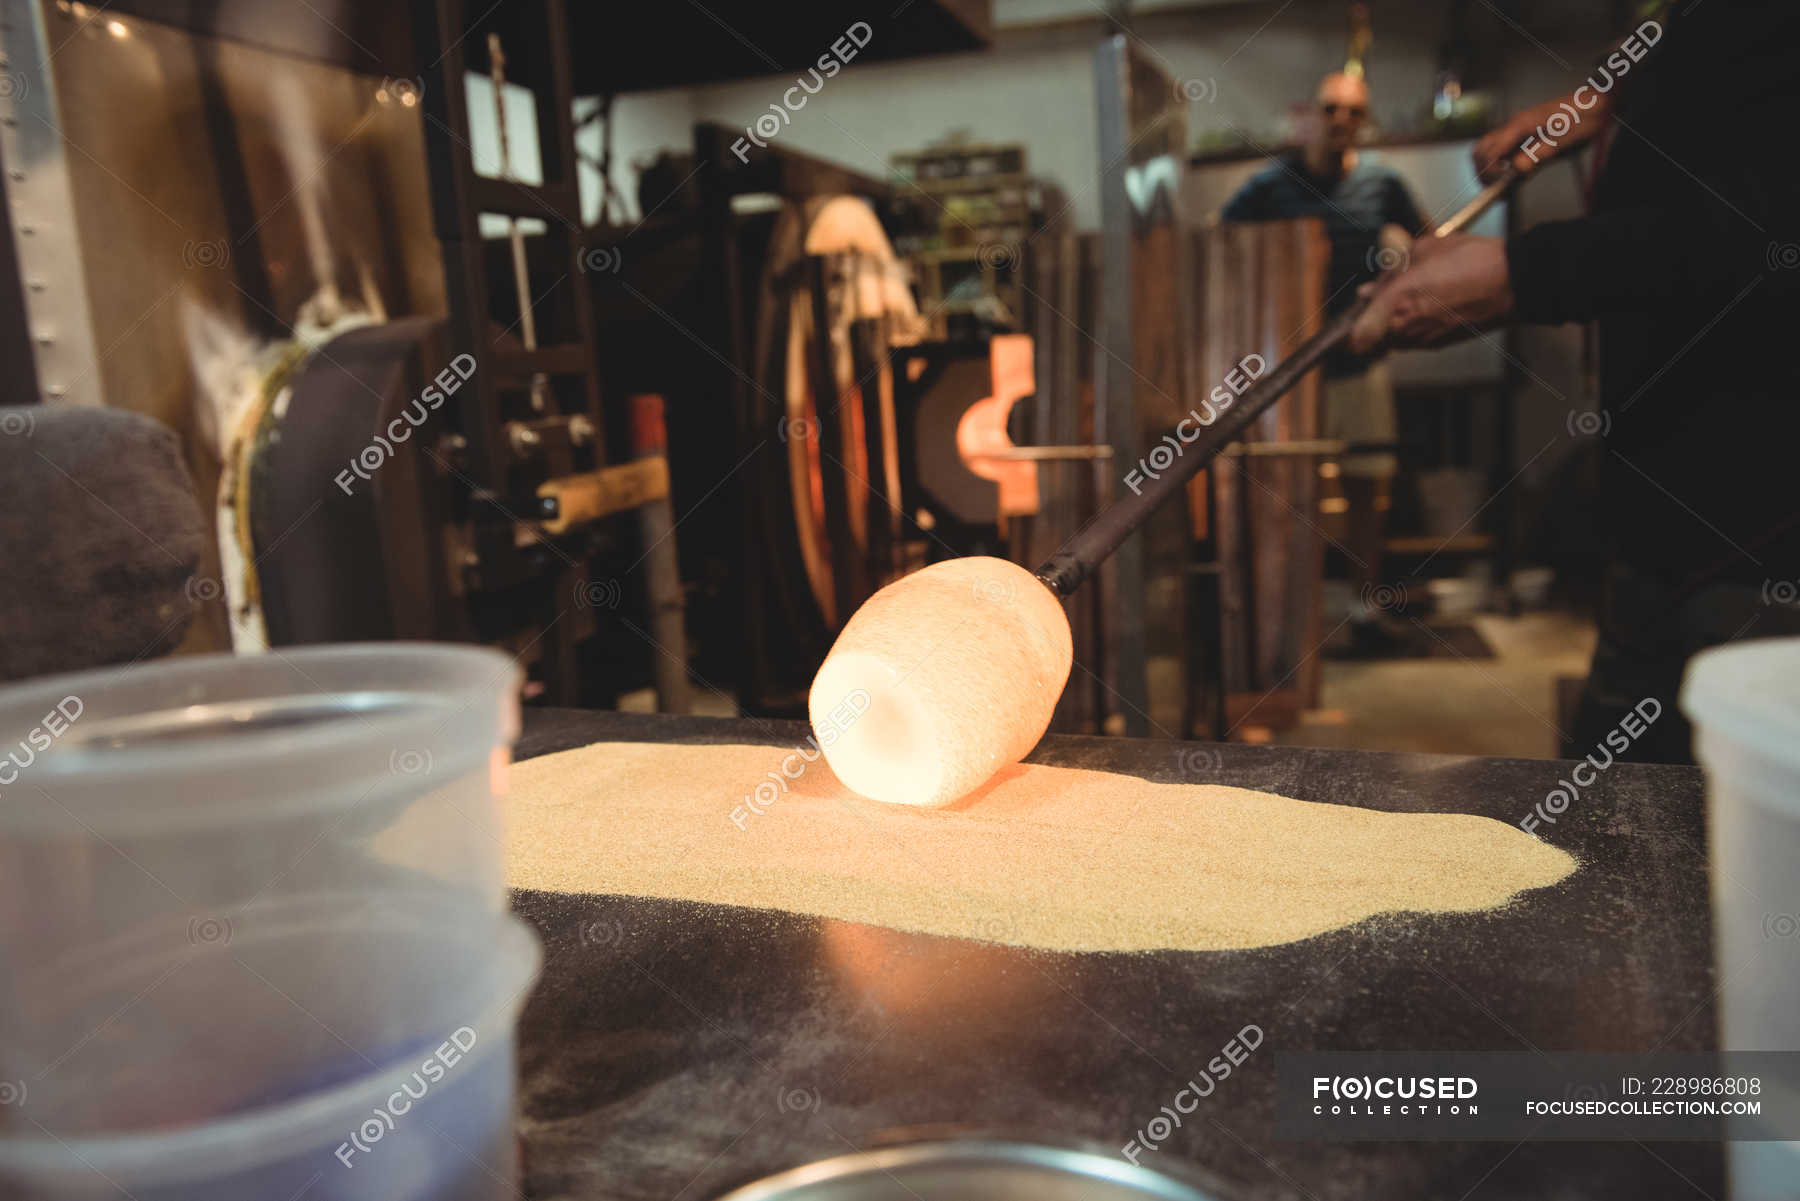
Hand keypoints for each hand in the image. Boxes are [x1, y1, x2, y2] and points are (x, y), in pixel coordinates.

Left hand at [1347, 234, 1513, 353]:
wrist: (1514, 281)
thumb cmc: (1472, 260)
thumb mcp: (1425, 249)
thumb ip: (1392, 269)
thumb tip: (1372, 287)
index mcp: (1397, 302)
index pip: (1356, 336)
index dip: (1347, 334)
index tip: (1345, 326)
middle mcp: (1406, 327)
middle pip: (1370, 338)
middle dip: (1371, 320)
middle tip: (1380, 297)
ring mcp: (1423, 340)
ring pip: (1392, 339)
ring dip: (1393, 324)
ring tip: (1412, 297)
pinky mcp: (1440, 345)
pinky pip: (1414, 339)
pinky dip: (1414, 325)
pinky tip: (1430, 303)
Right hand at [1473, 89, 1611, 180]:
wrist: (1596, 105)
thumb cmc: (1583, 117)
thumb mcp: (1564, 139)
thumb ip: (1539, 153)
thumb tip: (1517, 169)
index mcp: (1520, 125)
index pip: (1490, 150)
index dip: (1490, 170)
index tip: (1500, 183)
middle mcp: (1514, 128)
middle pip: (1481, 149)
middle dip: (1482, 170)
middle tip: (1495, 187)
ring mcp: (1518, 133)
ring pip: (1489, 152)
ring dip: (1490, 170)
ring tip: (1503, 186)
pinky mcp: (1524, 139)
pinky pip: (1504, 154)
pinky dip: (1503, 168)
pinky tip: (1514, 179)